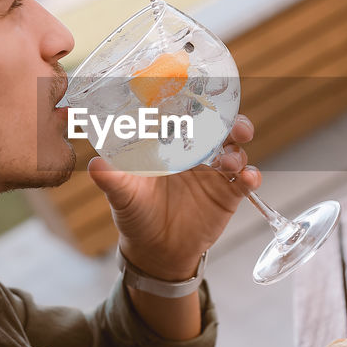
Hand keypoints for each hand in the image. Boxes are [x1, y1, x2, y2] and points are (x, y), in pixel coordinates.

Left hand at [87, 115, 261, 279]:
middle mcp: (195, 154)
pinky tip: (249, 178)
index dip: (196, 103)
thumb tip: (94, 165)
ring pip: (235, 151)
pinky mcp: (227, 195)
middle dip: (232, 123)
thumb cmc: (136, 214)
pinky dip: (251, 177)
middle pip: (220, 129)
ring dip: (238, 151)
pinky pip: (245, 182)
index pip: (187, 116)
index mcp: (170, 145)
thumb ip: (112, 179)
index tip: (201, 94)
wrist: (155, 251)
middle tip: (234, 125)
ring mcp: (214, 173)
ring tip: (230, 162)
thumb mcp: (122, 195)